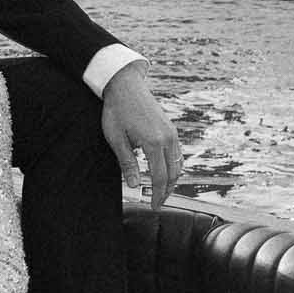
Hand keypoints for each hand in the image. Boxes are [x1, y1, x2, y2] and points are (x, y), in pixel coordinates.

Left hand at [101, 62, 181, 206]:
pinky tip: (166, 173)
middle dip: (166, 191)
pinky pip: (177, 154)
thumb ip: (127, 163)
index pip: (159, 177)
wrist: (126, 85)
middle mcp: (168, 139)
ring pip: (178, 164)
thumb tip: (133, 185)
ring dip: (172, 181)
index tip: (152, 206)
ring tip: (161, 192)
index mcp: (153, 143)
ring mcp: (172, 133)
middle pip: (172, 174)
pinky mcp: (171, 129)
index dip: (156, 194)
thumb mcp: (115, 138)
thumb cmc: (117, 111)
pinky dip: (174, 167)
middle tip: (157, 204)